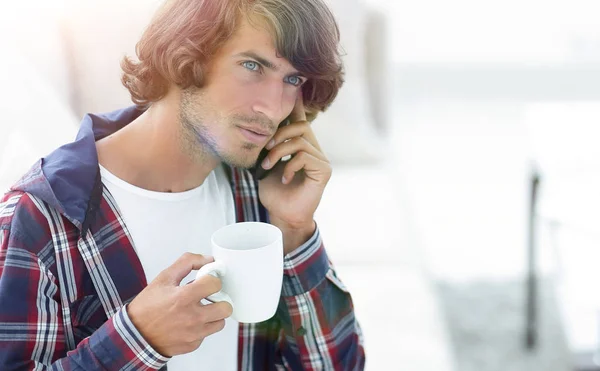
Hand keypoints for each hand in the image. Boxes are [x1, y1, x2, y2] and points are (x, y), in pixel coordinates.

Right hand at [127, 253, 232, 356]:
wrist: (134, 334)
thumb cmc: (148, 306)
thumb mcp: (164, 278)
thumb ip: (187, 262)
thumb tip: (208, 260)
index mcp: (184, 297)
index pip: (215, 284)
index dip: (212, 280)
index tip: (207, 281)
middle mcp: (192, 317)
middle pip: (226, 307)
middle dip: (219, 300)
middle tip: (209, 298)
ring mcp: (194, 334)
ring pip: (220, 322)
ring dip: (214, 315)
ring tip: (201, 310)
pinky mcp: (192, 345)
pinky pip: (207, 334)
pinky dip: (202, 328)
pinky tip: (190, 323)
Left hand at [258, 93, 330, 251]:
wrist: (282, 215)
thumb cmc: (273, 191)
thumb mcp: (265, 164)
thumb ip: (267, 146)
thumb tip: (255, 126)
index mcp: (301, 144)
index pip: (299, 119)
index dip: (296, 103)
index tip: (295, 85)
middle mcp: (314, 148)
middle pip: (299, 125)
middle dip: (278, 134)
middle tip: (265, 149)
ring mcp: (321, 159)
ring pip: (299, 140)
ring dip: (278, 152)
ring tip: (268, 166)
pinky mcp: (324, 170)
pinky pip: (304, 156)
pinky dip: (289, 165)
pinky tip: (283, 178)